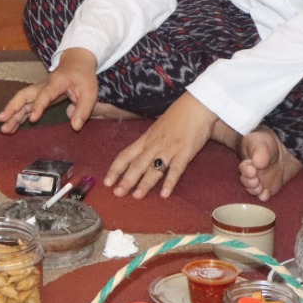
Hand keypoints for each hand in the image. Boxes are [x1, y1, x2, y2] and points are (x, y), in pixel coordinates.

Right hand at [0, 48, 101, 133]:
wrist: (76, 63)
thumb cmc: (83, 77)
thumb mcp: (90, 92)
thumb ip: (83, 109)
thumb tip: (75, 127)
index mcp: (56, 83)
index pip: (44, 95)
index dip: (38, 106)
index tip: (32, 119)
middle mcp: (43, 86)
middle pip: (24, 95)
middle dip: (12, 107)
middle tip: (2, 119)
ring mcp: (38, 90)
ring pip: (21, 101)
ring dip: (11, 114)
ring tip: (3, 128)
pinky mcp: (38, 96)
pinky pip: (25, 105)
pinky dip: (17, 115)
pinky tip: (11, 126)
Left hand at [103, 91, 217, 198]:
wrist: (195, 106)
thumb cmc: (177, 117)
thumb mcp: (157, 129)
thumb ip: (149, 142)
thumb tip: (140, 153)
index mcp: (146, 139)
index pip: (126, 155)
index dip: (116, 169)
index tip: (107, 182)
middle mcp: (154, 145)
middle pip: (137, 164)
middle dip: (126, 180)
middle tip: (117, 194)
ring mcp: (168, 149)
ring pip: (153, 168)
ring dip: (145, 183)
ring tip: (137, 196)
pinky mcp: (184, 152)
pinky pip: (175, 169)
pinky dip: (169, 182)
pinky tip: (164, 194)